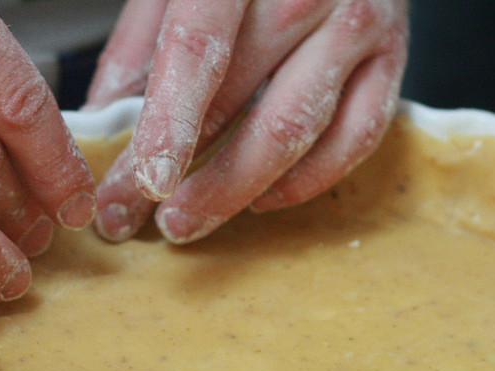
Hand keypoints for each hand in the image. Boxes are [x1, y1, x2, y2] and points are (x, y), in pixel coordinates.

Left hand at [84, 0, 407, 243]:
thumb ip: (140, 43)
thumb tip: (103, 121)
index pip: (200, 50)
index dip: (168, 124)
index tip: (142, 183)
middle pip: (252, 105)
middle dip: (198, 178)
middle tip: (154, 221)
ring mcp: (360, 25)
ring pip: (300, 130)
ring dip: (240, 190)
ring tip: (190, 220)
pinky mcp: (392, 58)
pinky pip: (356, 138)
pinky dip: (306, 180)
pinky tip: (260, 198)